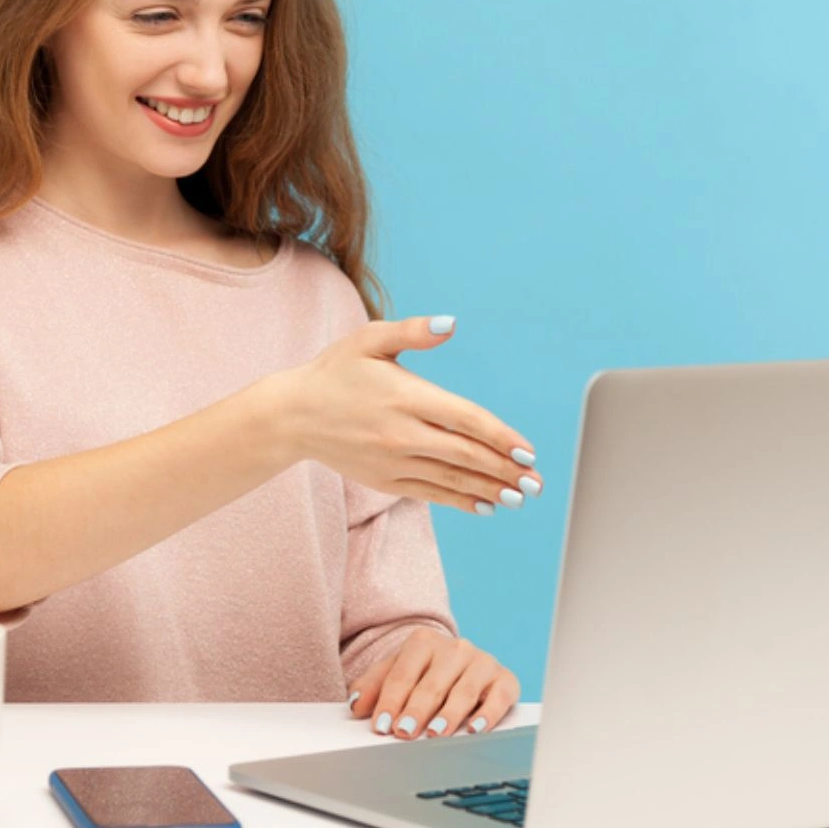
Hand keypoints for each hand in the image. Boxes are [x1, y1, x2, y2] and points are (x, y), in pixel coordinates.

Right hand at [265, 315, 541, 514]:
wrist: (292, 415)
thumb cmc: (335, 371)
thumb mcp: (370, 339)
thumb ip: (414, 331)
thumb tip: (452, 323)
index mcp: (406, 396)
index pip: (465, 419)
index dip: (500, 437)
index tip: (527, 451)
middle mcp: (402, 433)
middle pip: (465, 454)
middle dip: (505, 470)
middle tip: (537, 482)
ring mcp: (393, 461)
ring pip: (451, 479)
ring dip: (490, 490)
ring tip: (521, 497)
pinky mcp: (385, 480)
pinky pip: (430, 493)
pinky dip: (460, 500)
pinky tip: (485, 505)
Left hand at [346, 628, 519, 739]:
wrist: (463, 662)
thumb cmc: (425, 672)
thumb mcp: (396, 672)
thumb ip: (373, 687)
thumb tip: (355, 706)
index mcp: (424, 642)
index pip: (402, 675)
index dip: (390, 702)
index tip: (381, 725)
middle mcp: (456, 648)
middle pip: (432, 684)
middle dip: (416, 710)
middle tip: (404, 732)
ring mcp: (482, 662)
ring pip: (463, 692)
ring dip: (448, 715)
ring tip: (435, 734)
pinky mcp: (505, 679)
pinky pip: (499, 697)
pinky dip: (488, 714)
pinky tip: (475, 729)